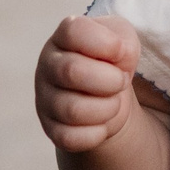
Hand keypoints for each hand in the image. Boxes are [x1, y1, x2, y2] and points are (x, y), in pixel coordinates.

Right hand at [35, 15, 141, 153]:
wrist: (107, 94)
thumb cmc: (112, 60)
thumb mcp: (124, 40)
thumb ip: (123, 41)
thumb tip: (119, 54)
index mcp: (64, 37)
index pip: (74, 31)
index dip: (106, 44)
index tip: (120, 52)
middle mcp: (48, 65)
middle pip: (72, 72)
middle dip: (110, 80)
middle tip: (121, 81)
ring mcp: (45, 98)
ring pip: (72, 110)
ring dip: (107, 108)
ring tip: (113, 102)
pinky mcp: (51, 129)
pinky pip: (70, 138)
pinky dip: (96, 134)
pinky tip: (102, 124)